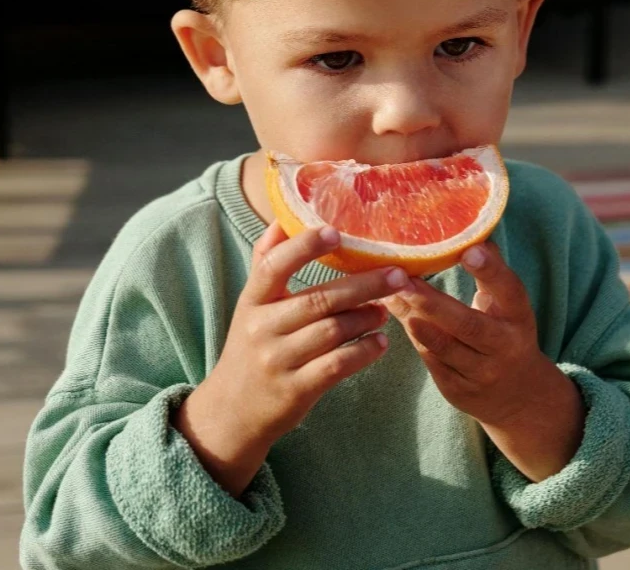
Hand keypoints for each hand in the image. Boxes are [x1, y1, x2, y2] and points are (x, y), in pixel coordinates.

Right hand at [174, 222, 411, 494]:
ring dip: (366, 318)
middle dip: (363, 285)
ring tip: (385, 311)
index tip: (336, 232)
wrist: (232, 411)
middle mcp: (262, 328)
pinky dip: (364, 352)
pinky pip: (337, 366)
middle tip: (397, 274)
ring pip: (332, 331)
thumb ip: (266, 262)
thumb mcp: (250, 305)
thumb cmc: (251, 347)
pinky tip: (380, 343)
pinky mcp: (296, 390)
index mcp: (252, 301)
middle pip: (318, 299)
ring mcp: (278, 361)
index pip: (274, 266)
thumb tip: (283, 218)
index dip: (304, 246)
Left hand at [383, 242, 547, 425]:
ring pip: (445, 348)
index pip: (509, 290)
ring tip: (391, 297)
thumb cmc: (504, 333)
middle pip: (468, 325)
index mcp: (518, 317)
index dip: (491, 271)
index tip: (469, 251)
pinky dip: (413, 339)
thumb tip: (471, 229)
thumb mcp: (506, 305)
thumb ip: (489, 273)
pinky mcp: (459, 390)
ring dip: (416, 322)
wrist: (517, 396)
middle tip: (403, 280)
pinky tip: (394, 317)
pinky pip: (432, 363)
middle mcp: (504, 346)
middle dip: (433, 303)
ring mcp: (482, 372)